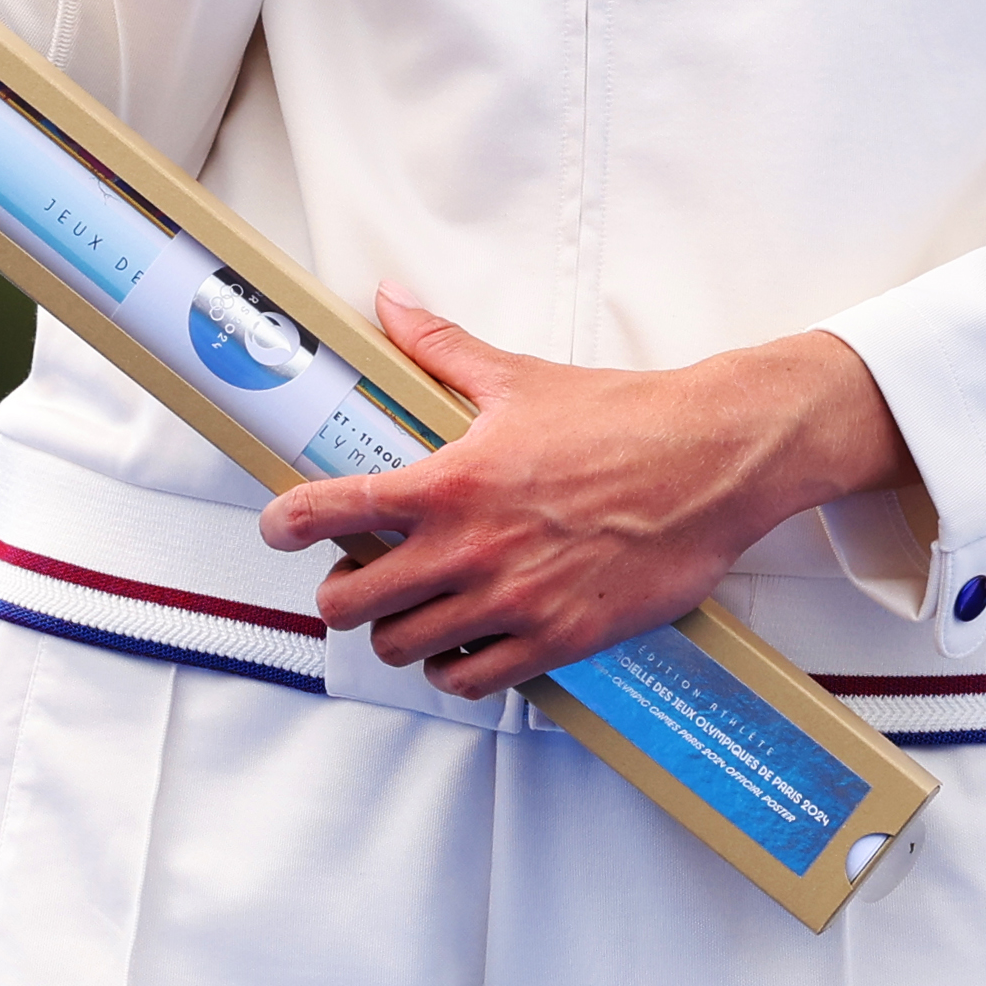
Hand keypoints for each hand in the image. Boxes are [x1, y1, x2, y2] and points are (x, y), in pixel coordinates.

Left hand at [259, 291, 927, 702]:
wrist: (708, 462)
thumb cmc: (621, 418)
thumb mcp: (519, 377)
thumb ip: (441, 348)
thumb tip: (391, 304)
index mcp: (454, 482)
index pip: (339, 511)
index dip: (290, 524)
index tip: (277, 528)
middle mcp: (471, 551)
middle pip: (355, 603)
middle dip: (340, 592)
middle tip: (352, 576)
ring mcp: (511, 605)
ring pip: (406, 649)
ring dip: (398, 632)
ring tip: (411, 609)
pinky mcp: (555, 642)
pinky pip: (472, 681)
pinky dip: (456, 668)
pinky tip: (465, 642)